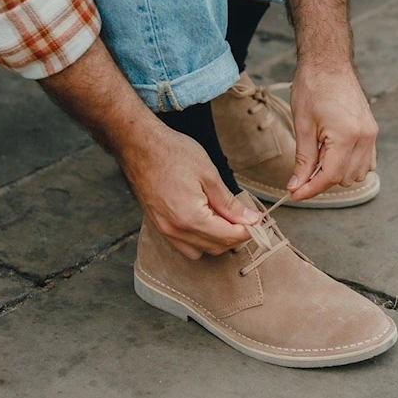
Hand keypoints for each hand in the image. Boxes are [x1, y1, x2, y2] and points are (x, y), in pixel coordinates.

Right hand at [118, 121, 261, 259]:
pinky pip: (183, 245)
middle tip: (245, 216)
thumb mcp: (209, 175)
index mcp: (190, 218)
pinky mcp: (158, 226)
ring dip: (217, 240)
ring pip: (199, 251)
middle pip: (215, 248)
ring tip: (225, 217)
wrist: (140, 146)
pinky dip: (199, 239)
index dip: (248, 230)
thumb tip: (251, 219)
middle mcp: (175, 230)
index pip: (228, 237)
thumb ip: (230, 203)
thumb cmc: (173, 154)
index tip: (258, 220)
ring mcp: (164, 230)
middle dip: (234, 236)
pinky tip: (206, 219)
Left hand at [287, 64, 377, 200]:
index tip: (294, 194)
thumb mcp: (302, 125)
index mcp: (348, 136)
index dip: (311, 189)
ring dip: (338, 174)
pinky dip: (350, 164)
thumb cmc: (313, 87)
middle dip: (322, 180)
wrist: (328, 63)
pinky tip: (333, 154)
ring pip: (359, 173)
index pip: (331, 176)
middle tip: (301, 172)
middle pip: (346, 178)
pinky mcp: (371, 130)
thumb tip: (296, 186)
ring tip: (318, 158)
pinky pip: (366, 160)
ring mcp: (371, 134)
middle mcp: (365, 137)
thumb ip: (303, 160)